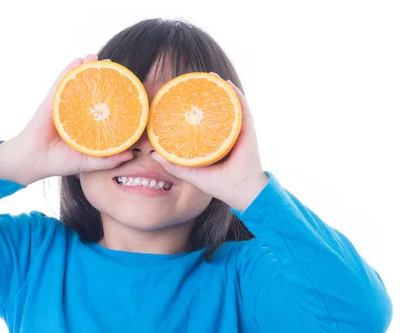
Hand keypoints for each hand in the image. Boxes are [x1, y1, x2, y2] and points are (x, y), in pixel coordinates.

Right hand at [16, 54, 133, 179]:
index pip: (102, 107)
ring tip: (95, 56)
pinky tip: (78, 60)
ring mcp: (63, 104)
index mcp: (86, 123)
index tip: (127, 88)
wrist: (35, 160)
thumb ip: (109, 160)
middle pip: (91, 91)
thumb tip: (132, 154)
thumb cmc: (60, 161)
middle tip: (115, 66)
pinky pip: (61, 82)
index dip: (113, 97)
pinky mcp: (51, 100)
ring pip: (76, 82)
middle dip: (102, 77)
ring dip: (86, 67)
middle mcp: (76, 111)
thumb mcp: (90, 162)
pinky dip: (69, 70)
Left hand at [151, 78, 268, 210]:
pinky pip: (242, 107)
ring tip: (210, 76)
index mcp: (215, 142)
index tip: (182, 97)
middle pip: (216, 109)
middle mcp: (226, 133)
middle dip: (207, 94)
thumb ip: (173, 163)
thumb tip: (152, 154)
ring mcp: (238, 130)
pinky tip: (226, 83)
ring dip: (220, 88)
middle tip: (194, 81)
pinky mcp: (247, 129)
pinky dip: (235, 94)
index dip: (194, 109)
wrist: (239, 190)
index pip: (204, 121)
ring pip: (229, 104)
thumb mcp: (190, 172)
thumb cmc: (218, 184)